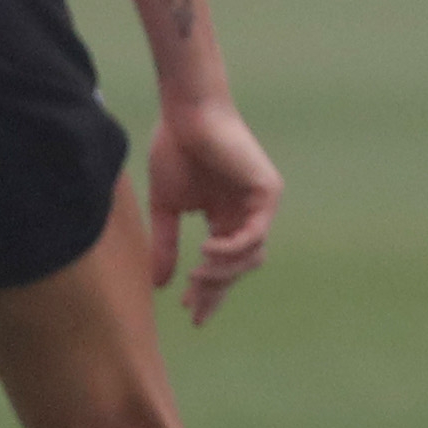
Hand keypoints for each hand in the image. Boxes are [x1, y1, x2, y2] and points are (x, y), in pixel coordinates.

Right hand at [143, 97, 280, 325]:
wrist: (186, 115)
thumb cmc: (175, 150)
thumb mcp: (166, 208)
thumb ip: (166, 244)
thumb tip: (158, 284)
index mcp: (226, 217)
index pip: (223, 264)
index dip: (209, 291)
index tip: (190, 313)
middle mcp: (247, 213)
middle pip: (240, 266)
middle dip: (216, 289)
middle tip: (193, 305)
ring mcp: (260, 204)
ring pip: (251, 256)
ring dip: (223, 272)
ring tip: (196, 275)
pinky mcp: (268, 192)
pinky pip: (255, 234)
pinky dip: (231, 248)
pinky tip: (206, 251)